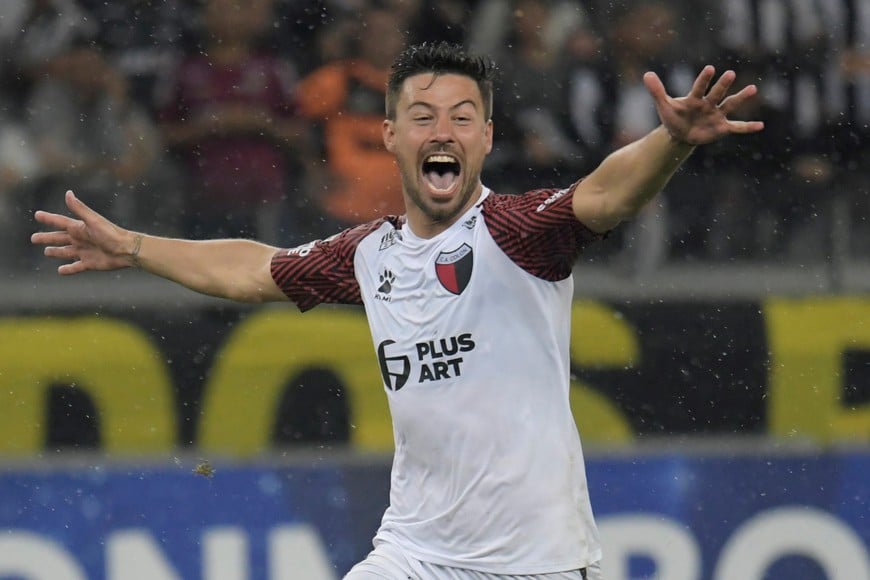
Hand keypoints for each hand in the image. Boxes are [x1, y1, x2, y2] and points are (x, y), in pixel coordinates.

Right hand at [31, 190, 137, 274]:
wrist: (127, 250)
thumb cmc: (111, 234)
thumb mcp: (92, 221)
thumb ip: (79, 209)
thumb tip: (68, 193)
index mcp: (79, 228)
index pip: (60, 222)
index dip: (48, 218)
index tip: (37, 215)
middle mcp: (81, 239)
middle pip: (59, 238)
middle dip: (47, 238)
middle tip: (34, 238)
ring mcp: (85, 252)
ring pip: (66, 252)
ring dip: (56, 252)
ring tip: (47, 252)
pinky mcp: (90, 263)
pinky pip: (76, 267)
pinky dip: (68, 269)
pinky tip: (60, 271)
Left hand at [644, 65, 763, 145]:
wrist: (680, 134)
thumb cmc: (673, 117)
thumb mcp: (664, 105)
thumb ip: (657, 90)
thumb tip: (646, 74)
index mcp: (694, 98)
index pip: (699, 87)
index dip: (704, 79)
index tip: (710, 69)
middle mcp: (708, 103)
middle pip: (716, 93)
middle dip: (722, 85)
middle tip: (730, 74)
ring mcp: (717, 115)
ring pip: (730, 105)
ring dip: (741, 98)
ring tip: (753, 89)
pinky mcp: (722, 128)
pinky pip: (736, 127)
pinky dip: (747, 127)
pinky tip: (761, 125)